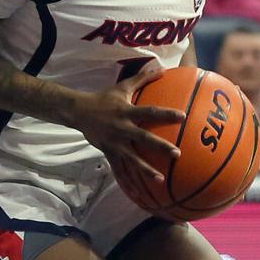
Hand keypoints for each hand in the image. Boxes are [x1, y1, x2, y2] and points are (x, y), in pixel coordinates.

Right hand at [72, 62, 183, 186]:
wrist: (78, 112)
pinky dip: (127, 180)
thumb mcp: (122, 86)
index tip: (181, 117)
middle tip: (176, 154)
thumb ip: (142, 78)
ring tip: (160, 179)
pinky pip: (119, 169)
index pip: (149, 112)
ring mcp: (114, 143)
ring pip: (132, 159)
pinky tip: (138, 192)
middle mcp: (122, 129)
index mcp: (126, 112)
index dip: (165, 114)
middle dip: (160, 146)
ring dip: (146, 169)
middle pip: (143, 139)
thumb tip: (161, 67)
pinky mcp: (108, 152)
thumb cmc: (103, 99)